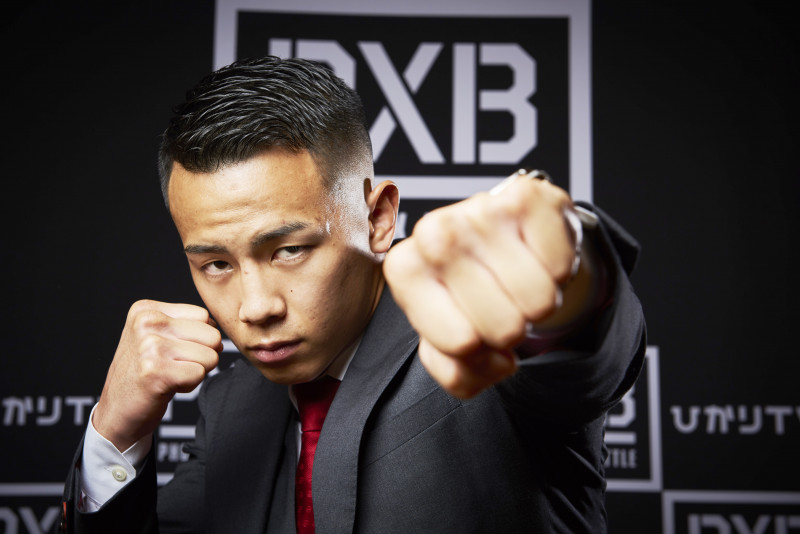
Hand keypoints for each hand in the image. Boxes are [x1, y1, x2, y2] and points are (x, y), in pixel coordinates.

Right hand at [93, 300, 221, 450]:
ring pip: (210, 356)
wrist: (117, 411)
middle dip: (201, 356)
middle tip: (172, 367)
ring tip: (168, 375)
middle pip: (212, 336)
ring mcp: (149, 346)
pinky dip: (189, 385)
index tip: (173, 351)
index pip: (204, 316)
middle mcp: (145, 323)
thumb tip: (218, 328)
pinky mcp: (155, 371)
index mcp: (145, 310)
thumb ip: (186, 324)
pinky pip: (200, 374)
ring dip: (195, 372)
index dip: (199, 339)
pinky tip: (166, 386)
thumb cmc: (143, 373)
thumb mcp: (156, 336)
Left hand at [383, 172, 577, 398]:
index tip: (475, 328)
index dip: (481, 351)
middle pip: (503, 327)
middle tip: (502, 302)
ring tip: (518, 281)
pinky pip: (560, 267)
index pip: (461, 344)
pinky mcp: (526, 195)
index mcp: (405, 272)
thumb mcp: (450, 344)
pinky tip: (536, 256)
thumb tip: (497, 361)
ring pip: (538, 300)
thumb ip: (458, 374)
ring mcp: (478, 211)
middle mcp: (433, 235)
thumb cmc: (471, 288)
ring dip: (539, 300)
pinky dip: (558, 270)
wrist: (504, 235)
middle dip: (513, 326)